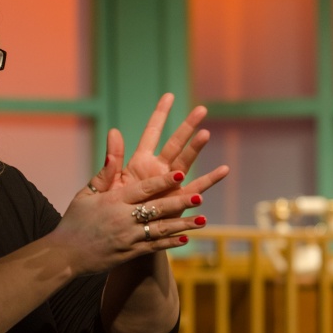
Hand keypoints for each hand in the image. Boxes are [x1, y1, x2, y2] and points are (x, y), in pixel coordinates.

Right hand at [56, 171, 206, 274]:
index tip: (180, 173)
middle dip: (179, 204)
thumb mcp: (88, 192)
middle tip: (199, 197)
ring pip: (160, 230)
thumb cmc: (76, 220)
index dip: (162, 181)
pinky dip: (170, 243)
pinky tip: (186, 239)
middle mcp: (122, 219)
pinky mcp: (129, 254)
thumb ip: (107, 169)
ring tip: (202, 220)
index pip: (142, 189)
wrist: (64, 255)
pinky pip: (153, 247)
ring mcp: (127, 238)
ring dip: (182, 225)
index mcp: (113, 201)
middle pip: (155, 209)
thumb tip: (115, 136)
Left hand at [85, 93, 229, 203]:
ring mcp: (171, 184)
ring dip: (196, 148)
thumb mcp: (108, 183)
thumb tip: (114, 130)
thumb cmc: (112, 212)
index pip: (152, 133)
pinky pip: (197, 189)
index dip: (160, 115)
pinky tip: (223, 169)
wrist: (122, 237)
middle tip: (201, 109)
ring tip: (206, 133)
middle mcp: (159, 170)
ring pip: (187, 161)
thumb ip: (113, 159)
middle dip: (187, 126)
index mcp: (140, 163)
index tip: (169, 96)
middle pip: (175, 143)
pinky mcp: (179, 200)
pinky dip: (210, 180)